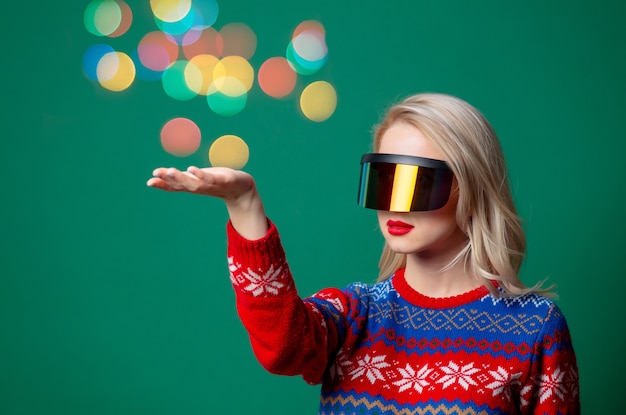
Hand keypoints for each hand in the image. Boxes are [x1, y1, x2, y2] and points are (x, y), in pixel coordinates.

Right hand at [147, 166, 267, 238]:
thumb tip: (164, 173)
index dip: (162, 184)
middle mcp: (199, 187)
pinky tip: (192, 169)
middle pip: (182, 184)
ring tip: (170, 170)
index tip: (149, 181)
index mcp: (192, 186)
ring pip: (194, 183)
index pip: (175, 186)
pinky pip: (210, 178)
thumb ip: (182, 178)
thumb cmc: (217, 182)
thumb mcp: (197, 180)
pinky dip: (200, 175)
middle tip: (156, 174)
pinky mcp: (222, 180)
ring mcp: (211, 185)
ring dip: (181, 177)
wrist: (241, 189)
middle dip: (169, 179)